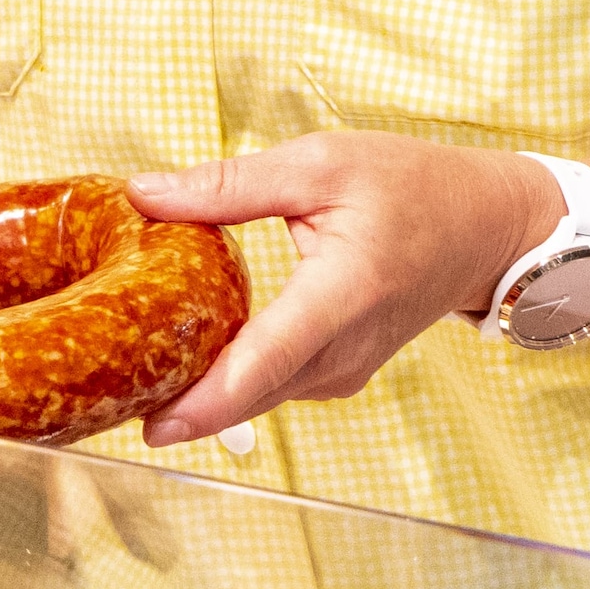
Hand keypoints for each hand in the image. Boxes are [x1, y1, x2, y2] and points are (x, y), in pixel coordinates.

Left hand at [126, 135, 562, 444]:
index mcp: (343, 295)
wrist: (489, 229)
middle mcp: (345, 350)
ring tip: (122, 378)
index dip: (206, 400)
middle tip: (100, 397)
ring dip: (196, 394)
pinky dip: (226, 383)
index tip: (152, 424)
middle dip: (178, 404)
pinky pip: (272, 388)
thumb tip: (143, 194)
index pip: (266, 361)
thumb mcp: (321, 164)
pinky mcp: (337, 374)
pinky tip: (176, 361)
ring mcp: (344, 371)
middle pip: (250, 394)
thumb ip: (230, 184)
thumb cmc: (415, 188)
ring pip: (258, 397)